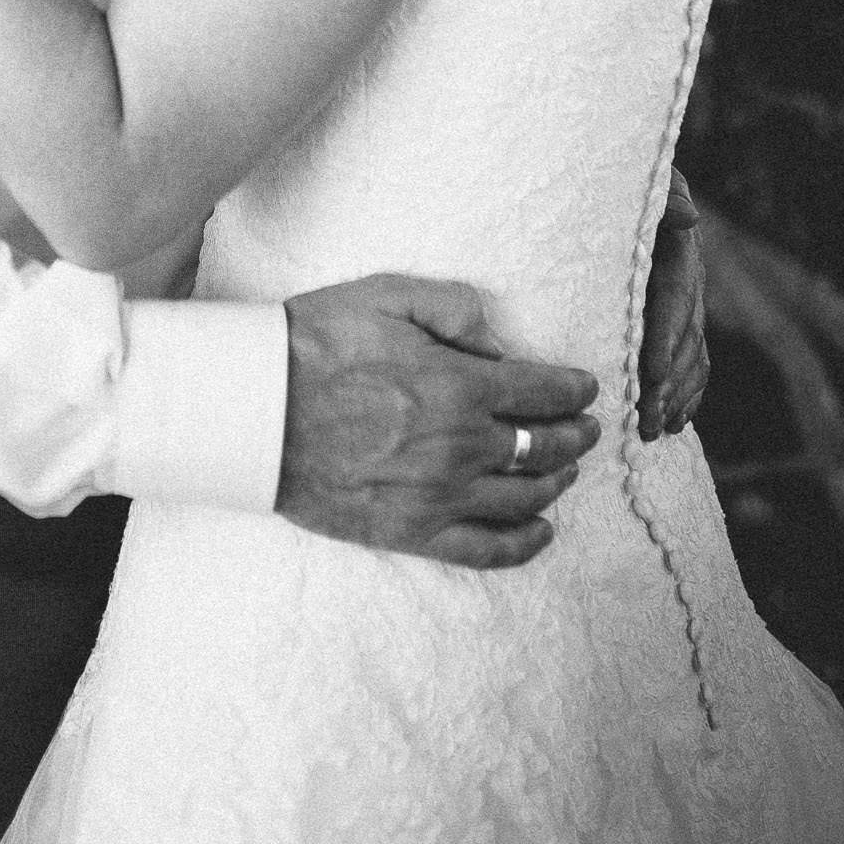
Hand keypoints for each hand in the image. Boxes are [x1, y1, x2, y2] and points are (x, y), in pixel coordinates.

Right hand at [278, 276, 600, 568]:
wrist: (257, 408)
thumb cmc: (317, 343)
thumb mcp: (387, 294)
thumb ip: (454, 308)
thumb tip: (497, 341)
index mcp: (461, 384)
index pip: (543, 391)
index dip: (573, 389)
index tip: (586, 389)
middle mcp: (463, 446)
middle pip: (543, 447)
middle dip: (574, 436)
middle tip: (586, 429)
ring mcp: (440, 496)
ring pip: (525, 498)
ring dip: (556, 483)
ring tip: (565, 471)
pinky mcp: (413, 532)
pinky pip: (486, 549)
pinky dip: (524, 544)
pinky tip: (540, 531)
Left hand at [637, 168, 707, 439]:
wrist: (617, 179)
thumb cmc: (617, 175)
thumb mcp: (637, 178)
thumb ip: (664, 192)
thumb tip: (689, 216)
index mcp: (673, 247)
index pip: (674, 296)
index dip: (666, 336)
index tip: (651, 372)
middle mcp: (686, 278)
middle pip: (685, 336)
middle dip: (668, 381)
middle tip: (647, 418)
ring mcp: (684, 302)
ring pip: (692, 356)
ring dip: (677, 396)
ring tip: (654, 429)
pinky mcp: (677, 319)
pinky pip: (693, 360)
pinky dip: (688, 394)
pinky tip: (675, 422)